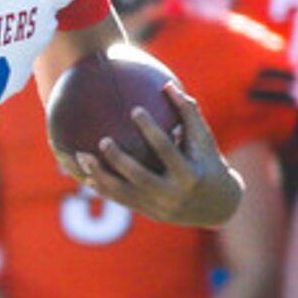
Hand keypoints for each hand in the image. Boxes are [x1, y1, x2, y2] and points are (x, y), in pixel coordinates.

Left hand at [68, 83, 240, 228]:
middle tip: (103, 140)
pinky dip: (102, 187)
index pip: (167, 149)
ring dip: (100, 175)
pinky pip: (120, 199)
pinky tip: (84, 174)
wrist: (217, 207)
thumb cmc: (208, 163)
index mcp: (189, 174)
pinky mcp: (147, 212)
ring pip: (124, 192)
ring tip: (81, 156)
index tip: (135, 109)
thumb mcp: (204, 141)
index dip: (151, 130)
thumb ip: (188, 114)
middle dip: (120, 160)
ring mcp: (158, 206)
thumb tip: (167, 84)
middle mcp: (173, 193)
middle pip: (141, 176)